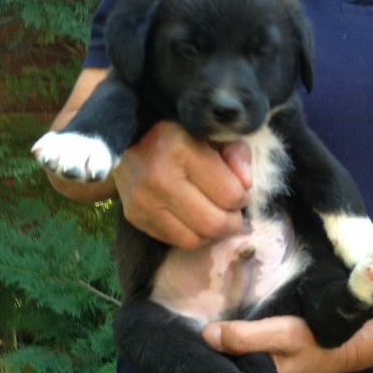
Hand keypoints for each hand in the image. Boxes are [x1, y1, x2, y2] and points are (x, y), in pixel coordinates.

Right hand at [112, 120, 251, 248]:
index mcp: (181, 149)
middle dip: (231, 222)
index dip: (242, 197)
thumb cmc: (178, 132)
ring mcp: (143, 200)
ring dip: (211, 233)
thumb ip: (236, 153)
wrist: (126, 137)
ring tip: (214, 215)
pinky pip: (174, 241)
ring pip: (194, 240)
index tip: (239, 191)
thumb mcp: (212, 132)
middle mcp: (159, 178)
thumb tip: (246, 184)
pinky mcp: (134, 216)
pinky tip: (194, 218)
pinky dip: (191, 235)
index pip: (229, 194)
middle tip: (232, 211)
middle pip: (213, 224)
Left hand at [202, 316, 357, 372]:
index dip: (205, 361)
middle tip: (193, 330)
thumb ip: (245, 337)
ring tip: (203, 329)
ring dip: (221, 351)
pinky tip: (225, 335)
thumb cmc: (314, 341)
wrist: (344, 345)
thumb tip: (207, 335)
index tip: (191, 341)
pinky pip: (242, 362)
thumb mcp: (280, 334)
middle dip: (210, 355)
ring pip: (233, 367)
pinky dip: (234, 350)